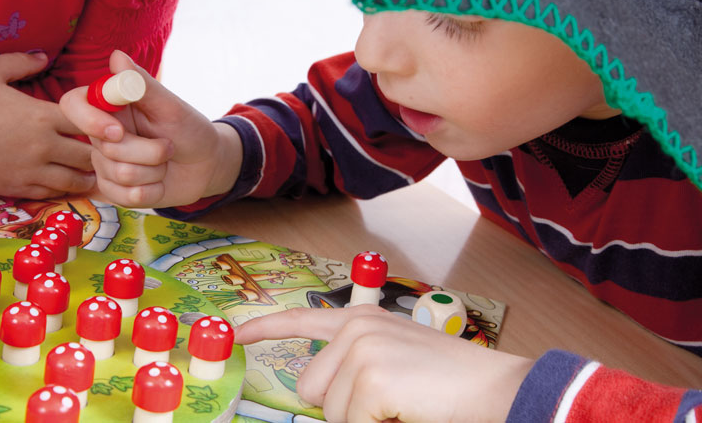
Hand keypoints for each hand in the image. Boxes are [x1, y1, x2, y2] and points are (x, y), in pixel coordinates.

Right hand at [0, 52, 94, 198]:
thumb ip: (21, 62)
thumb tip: (43, 55)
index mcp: (41, 115)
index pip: (90, 122)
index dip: (101, 123)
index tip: (105, 123)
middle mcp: (42, 145)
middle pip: (89, 154)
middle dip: (100, 153)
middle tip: (106, 152)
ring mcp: (31, 170)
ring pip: (76, 179)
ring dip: (87, 175)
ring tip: (93, 170)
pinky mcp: (19, 187)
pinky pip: (53, 193)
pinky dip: (65, 189)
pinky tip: (69, 182)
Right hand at [59, 50, 243, 207]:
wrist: (206, 164)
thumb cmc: (189, 129)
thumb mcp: (170, 106)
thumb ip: (142, 85)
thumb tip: (116, 56)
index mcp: (109, 107)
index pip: (73, 105)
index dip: (89, 120)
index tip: (118, 131)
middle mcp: (101, 135)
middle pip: (107, 150)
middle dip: (148, 152)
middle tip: (168, 145)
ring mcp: (105, 165)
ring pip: (120, 175)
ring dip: (155, 170)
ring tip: (165, 161)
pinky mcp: (115, 191)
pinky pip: (126, 197)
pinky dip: (153, 191)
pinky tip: (159, 182)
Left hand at [235, 305, 533, 422]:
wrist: (496, 389)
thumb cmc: (448, 382)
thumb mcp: (393, 359)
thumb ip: (353, 364)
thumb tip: (317, 390)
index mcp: (361, 319)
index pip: (300, 320)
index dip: (264, 328)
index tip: (237, 334)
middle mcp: (355, 327)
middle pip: (310, 389)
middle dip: (341, 408)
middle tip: (388, 401)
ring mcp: (361, 349)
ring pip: (329, 412)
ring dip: (362, 419)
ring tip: (403, 404)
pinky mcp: (370, 377)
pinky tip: (408, 410)